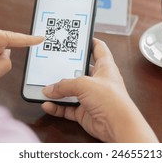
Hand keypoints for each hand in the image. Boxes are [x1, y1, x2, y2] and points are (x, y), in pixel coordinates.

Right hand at [41, 38, 157, 142]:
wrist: (117, 125)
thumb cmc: (111, 99)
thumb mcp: (84, 84)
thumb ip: (65, 84)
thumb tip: (49, 88)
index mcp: (105, 67)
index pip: (98, 48)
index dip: (89, 41)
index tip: (76, 37)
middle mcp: (98, 81)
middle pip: (79, 70)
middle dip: (65, 69)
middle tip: (51, 62)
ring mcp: (91, 97)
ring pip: (71, 91)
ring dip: (58, 90)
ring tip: (44, 86)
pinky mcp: (85, 111)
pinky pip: (67, 108)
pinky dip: (57, 107)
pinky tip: (47, 104)